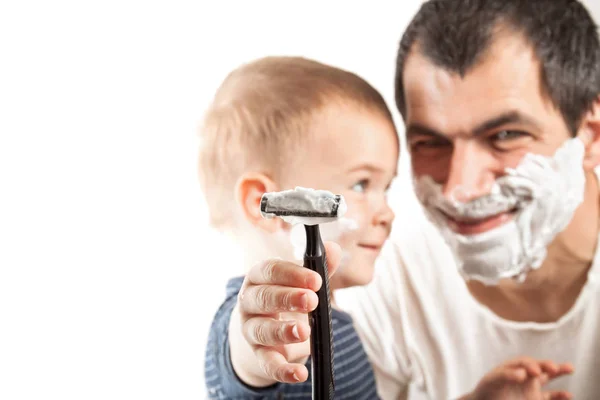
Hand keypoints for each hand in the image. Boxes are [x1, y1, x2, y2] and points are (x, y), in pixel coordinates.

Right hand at [229, 242, 341, 385]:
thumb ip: (320, 267)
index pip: (270, 270)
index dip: (292, 274)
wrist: (268, 327)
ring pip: (261, 330)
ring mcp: (251, 329)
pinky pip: (267, 363)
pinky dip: (282, 370)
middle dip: (287, 298)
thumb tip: (333, 249)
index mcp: (259, 277)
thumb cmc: (287, 297)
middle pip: (262, 298)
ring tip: (304, 331)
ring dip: (282, 331)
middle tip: (312, 300)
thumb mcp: (303, 281)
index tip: (315, 279)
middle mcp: (250, 301)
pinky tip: (300, 373)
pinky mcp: (259, 354)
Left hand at [465, 357, 573, 399]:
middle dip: (547, 365)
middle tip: (553, 367)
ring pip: (548, 377)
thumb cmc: (486, 390)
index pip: (525, 363)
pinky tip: (568, 395)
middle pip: (539, 366)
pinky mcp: (535, 399)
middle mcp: (524, 375)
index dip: (530, 365)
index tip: (534, 371)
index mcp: (513, 367)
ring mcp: (531, 388)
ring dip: (558, 372)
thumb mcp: (492, 380)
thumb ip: (505, 375)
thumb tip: (523, 373)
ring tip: (570, 368)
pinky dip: (559, 396)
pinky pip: (550, 397)